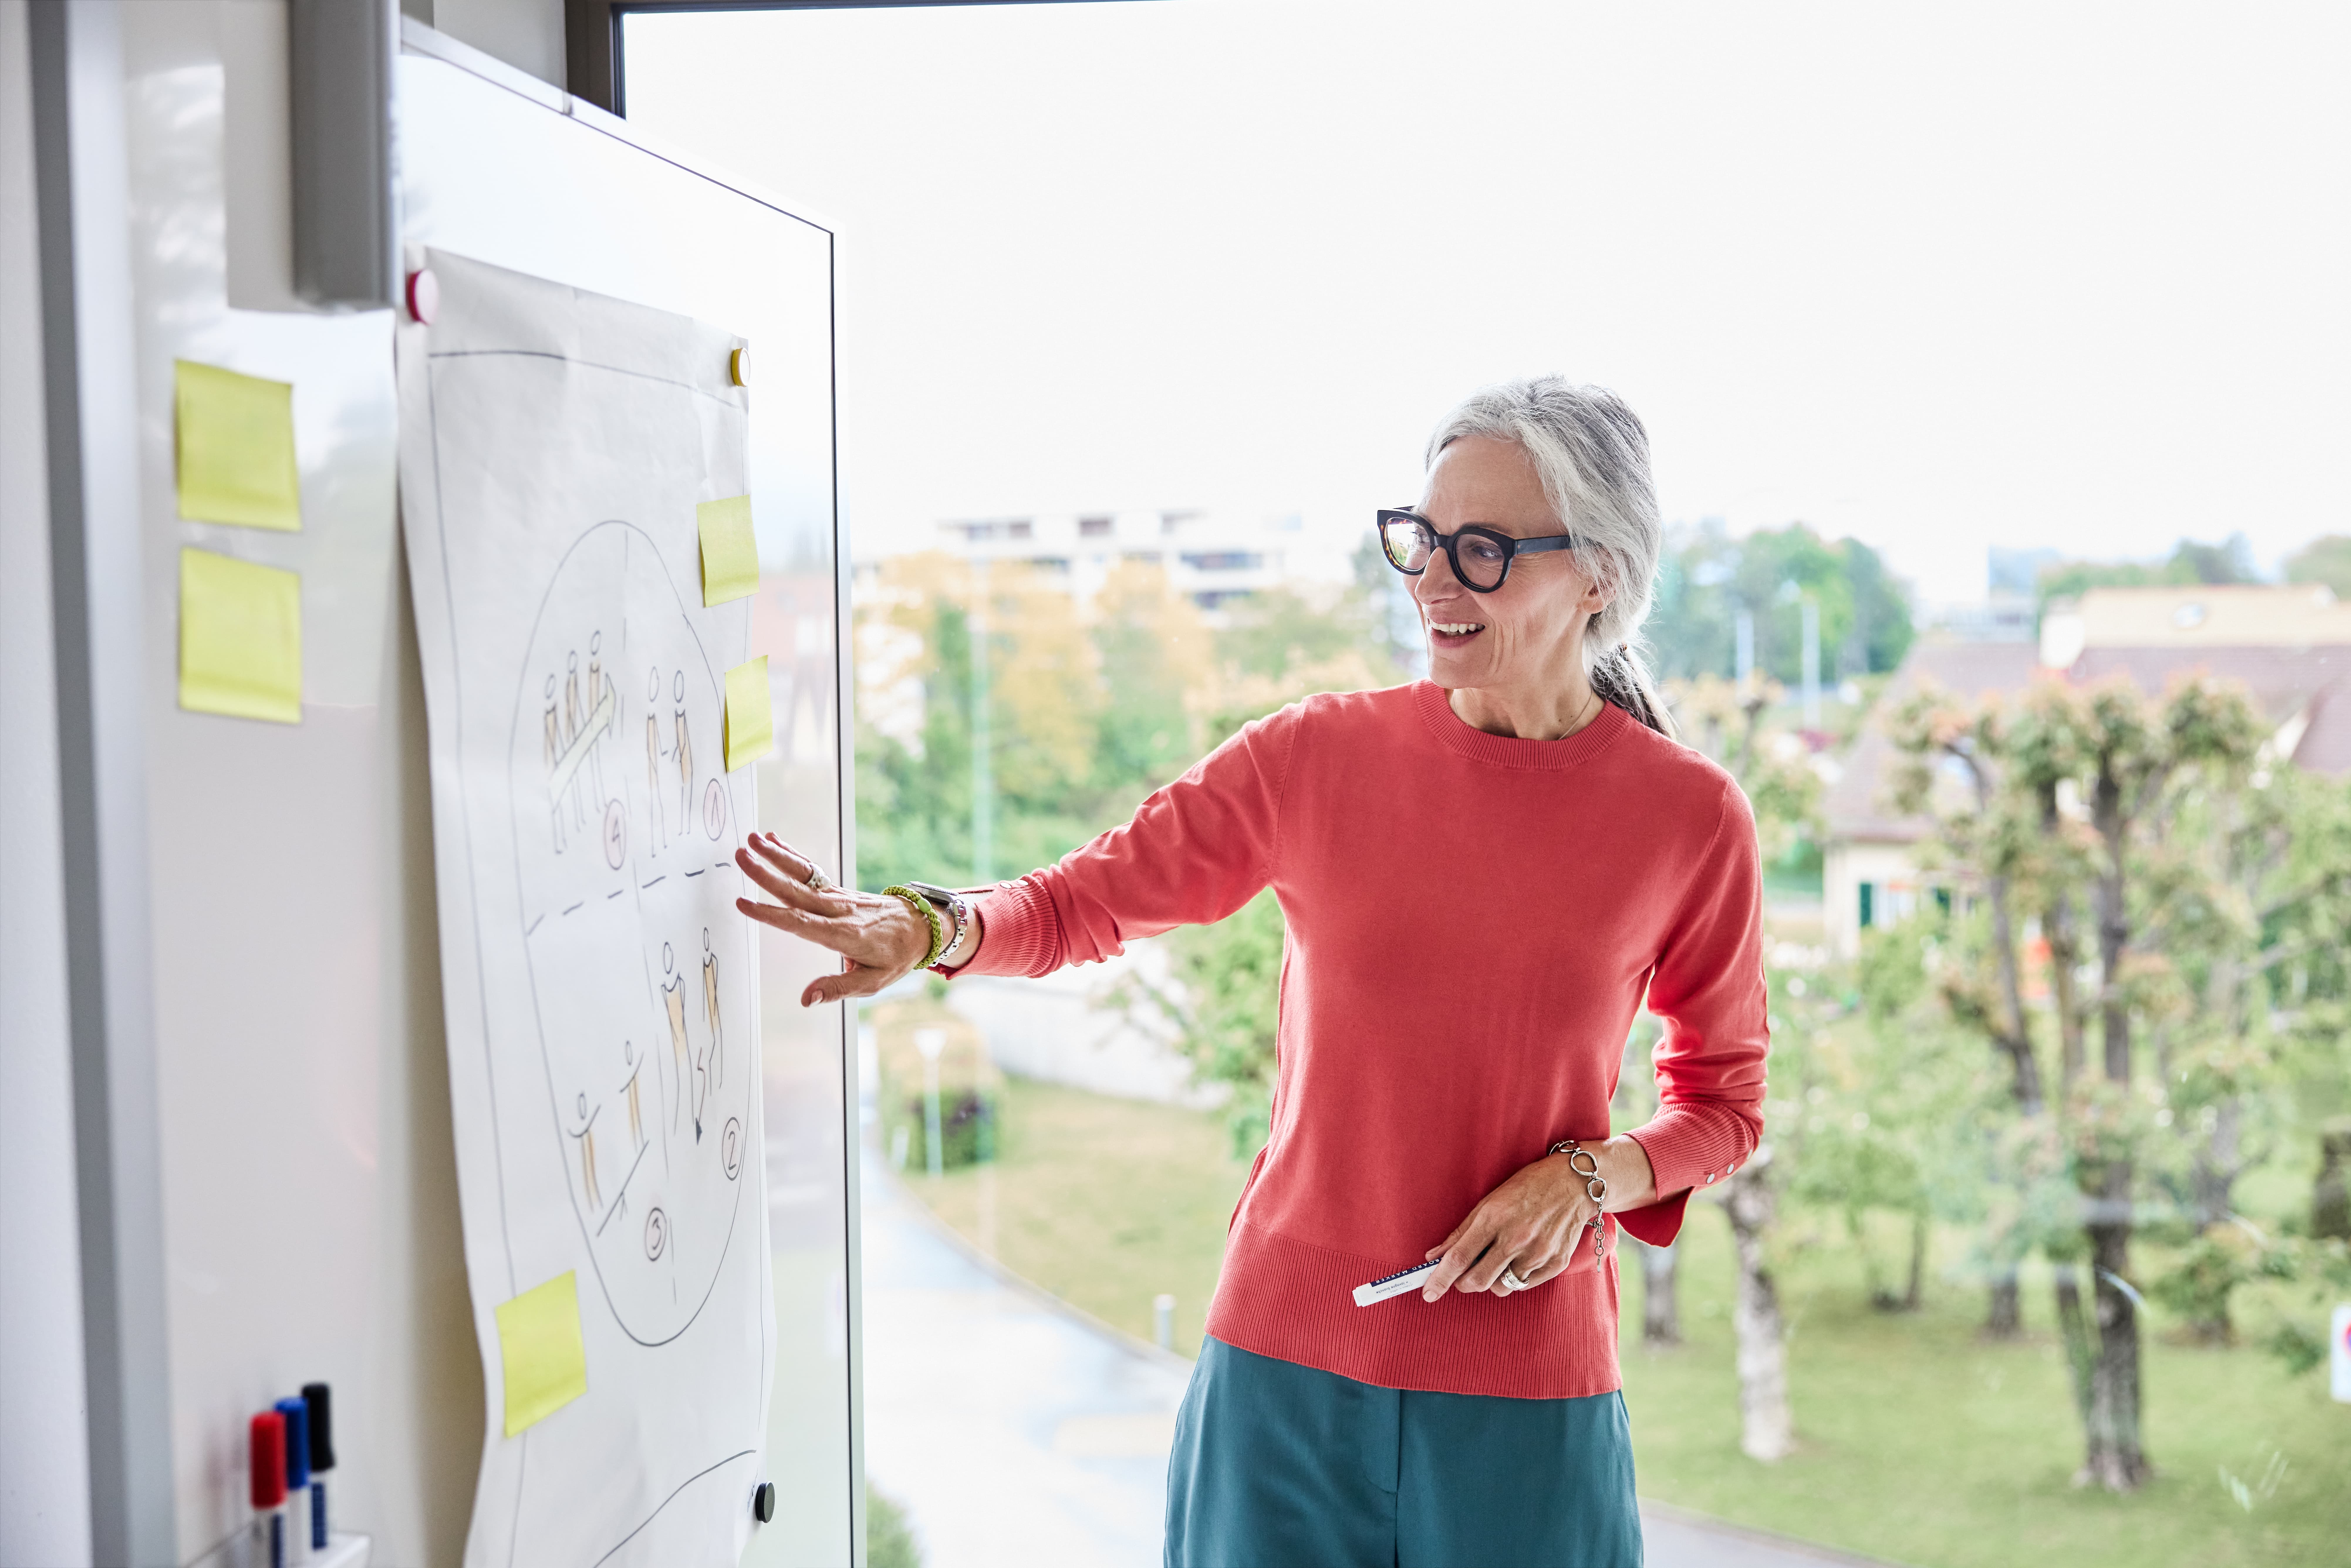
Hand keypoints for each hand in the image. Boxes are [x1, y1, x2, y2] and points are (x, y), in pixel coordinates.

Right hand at [733, 833, 933, 1006]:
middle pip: (796, 891)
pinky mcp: (839, 890)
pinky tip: (774, 840)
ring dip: (776, 856)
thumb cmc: (895, 957)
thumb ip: (837, 988)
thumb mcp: (873, 982)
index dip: (770, 914)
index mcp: (843, 935)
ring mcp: (838, 896)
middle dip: (766, 874)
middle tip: (740, 855)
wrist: (922, 927)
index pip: (800, 923)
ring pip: (803, 874)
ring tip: (752, 839)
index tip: (744, 903)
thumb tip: (806, 999)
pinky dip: (792, 854)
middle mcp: (838, 911)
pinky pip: (812, 871)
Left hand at [1420, 1135, 1657, 1301]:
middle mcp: (1516, 1238)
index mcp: (1495, 1218)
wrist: (1574, 1183)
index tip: (1428, 1294)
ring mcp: (1538, 1253)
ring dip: (1490, 1280)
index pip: (1459, 1257)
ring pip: (1500, 1287)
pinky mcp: (1555, 1264)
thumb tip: (1433, 1256)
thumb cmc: (1528, 1187)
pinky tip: (1518, 1259)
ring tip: (1497, 1259)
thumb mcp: (1489, 1201)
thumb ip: (1461, 1232)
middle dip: (1463, 1283)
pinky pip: (1523, 1285)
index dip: (1440, 1279)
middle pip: (1477, 1280)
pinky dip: (1514, 1278)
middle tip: (1462, 1274)